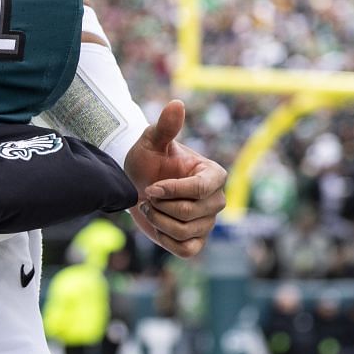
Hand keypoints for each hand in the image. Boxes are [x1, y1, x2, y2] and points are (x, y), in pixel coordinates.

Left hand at [122, 100, 227, 258]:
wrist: (137, 183)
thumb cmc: (148, 160)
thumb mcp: (152, 141)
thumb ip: (165, 126)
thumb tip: (177, 104)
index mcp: (213, 174)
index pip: (200, 189)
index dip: (173, 191)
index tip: (151, 188)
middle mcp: (217, 199)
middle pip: (191, 213)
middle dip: (161, 206)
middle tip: (148, 196)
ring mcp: (208, 222)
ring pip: (185, 231)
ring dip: (159, 221)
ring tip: (150, 208)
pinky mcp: (197, 241)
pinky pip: (186, 249)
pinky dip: (166, 239)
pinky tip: (158, 225)